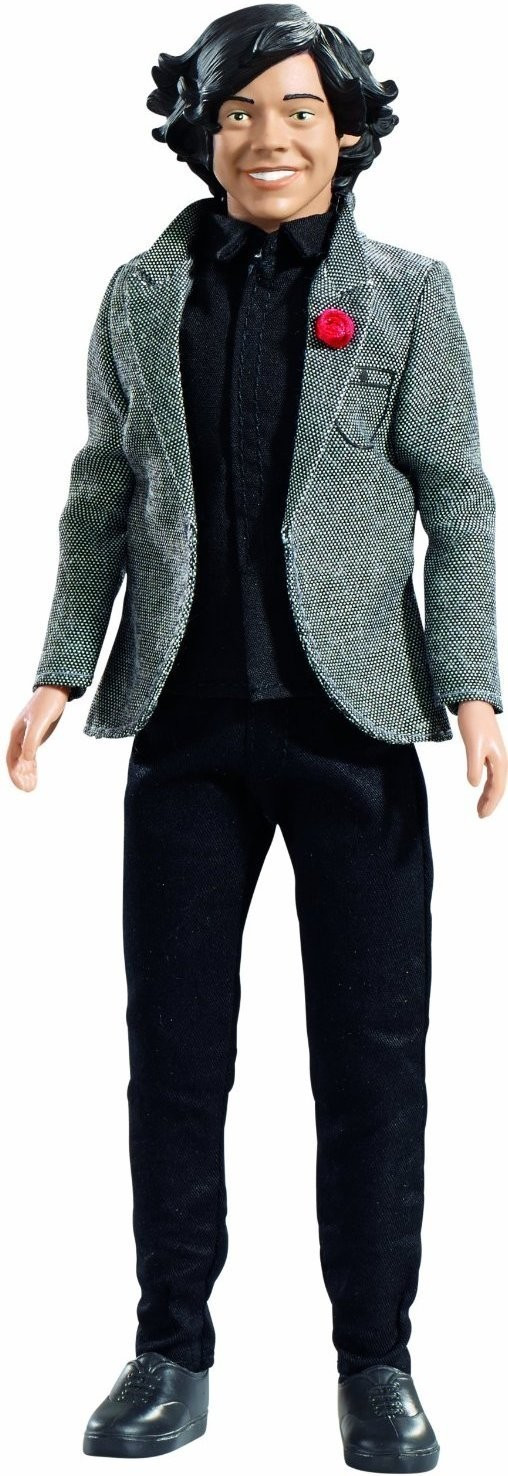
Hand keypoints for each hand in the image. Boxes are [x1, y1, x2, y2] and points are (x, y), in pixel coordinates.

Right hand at [6, 686, 69, 791]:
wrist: (56, 690)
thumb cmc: (47, 704)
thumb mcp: (39, 722)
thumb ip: (32, 740)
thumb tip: (26, 759)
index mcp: (16, 733)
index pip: (11, 759)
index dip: (15, 774)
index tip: (22, 787)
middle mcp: (19, 736)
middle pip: (16, 762)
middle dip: (20, 777)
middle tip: (29, 790)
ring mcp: (27, 737)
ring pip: (23, 760)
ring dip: (26, 774)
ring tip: (31, 788)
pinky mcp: (36, 736)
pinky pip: (31, 755)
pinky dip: (32, 767)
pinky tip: (34, 776)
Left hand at [457, 701, 506, 816]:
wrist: (474, 703)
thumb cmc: (474, 723)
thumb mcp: (473, 746)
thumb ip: (474, 766)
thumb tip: (474, 785)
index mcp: (499, 760)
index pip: (497, 788)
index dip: (490, 803)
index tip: (481, 815)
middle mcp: (500, 759)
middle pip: (498, 787)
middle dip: (490, 802)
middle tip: (480, 815)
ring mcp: (495, 755)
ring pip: (495, 781)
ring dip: (488, 794)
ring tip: (479, 807)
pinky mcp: (489, 751)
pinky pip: (490, 773)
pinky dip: (486, 783)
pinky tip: (479, 786)